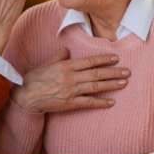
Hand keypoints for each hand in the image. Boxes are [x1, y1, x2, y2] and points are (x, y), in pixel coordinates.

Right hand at [10, 48, 130, 112]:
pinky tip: (112, 102)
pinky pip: (89, 102)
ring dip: (111, 84)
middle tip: (127, 71)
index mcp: (65, 66)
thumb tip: (67, 50)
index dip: (104, 59)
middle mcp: (70, 77)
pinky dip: (101, 102)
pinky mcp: (70, 103)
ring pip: (96, 86)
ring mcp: (71, 91)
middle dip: (113, 72)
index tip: (116, 58)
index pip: (89, 61)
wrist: (26, 97)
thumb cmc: (34, 79)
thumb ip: (59, 57)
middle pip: (96, 73)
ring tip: (124, 83)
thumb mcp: (46, 64)